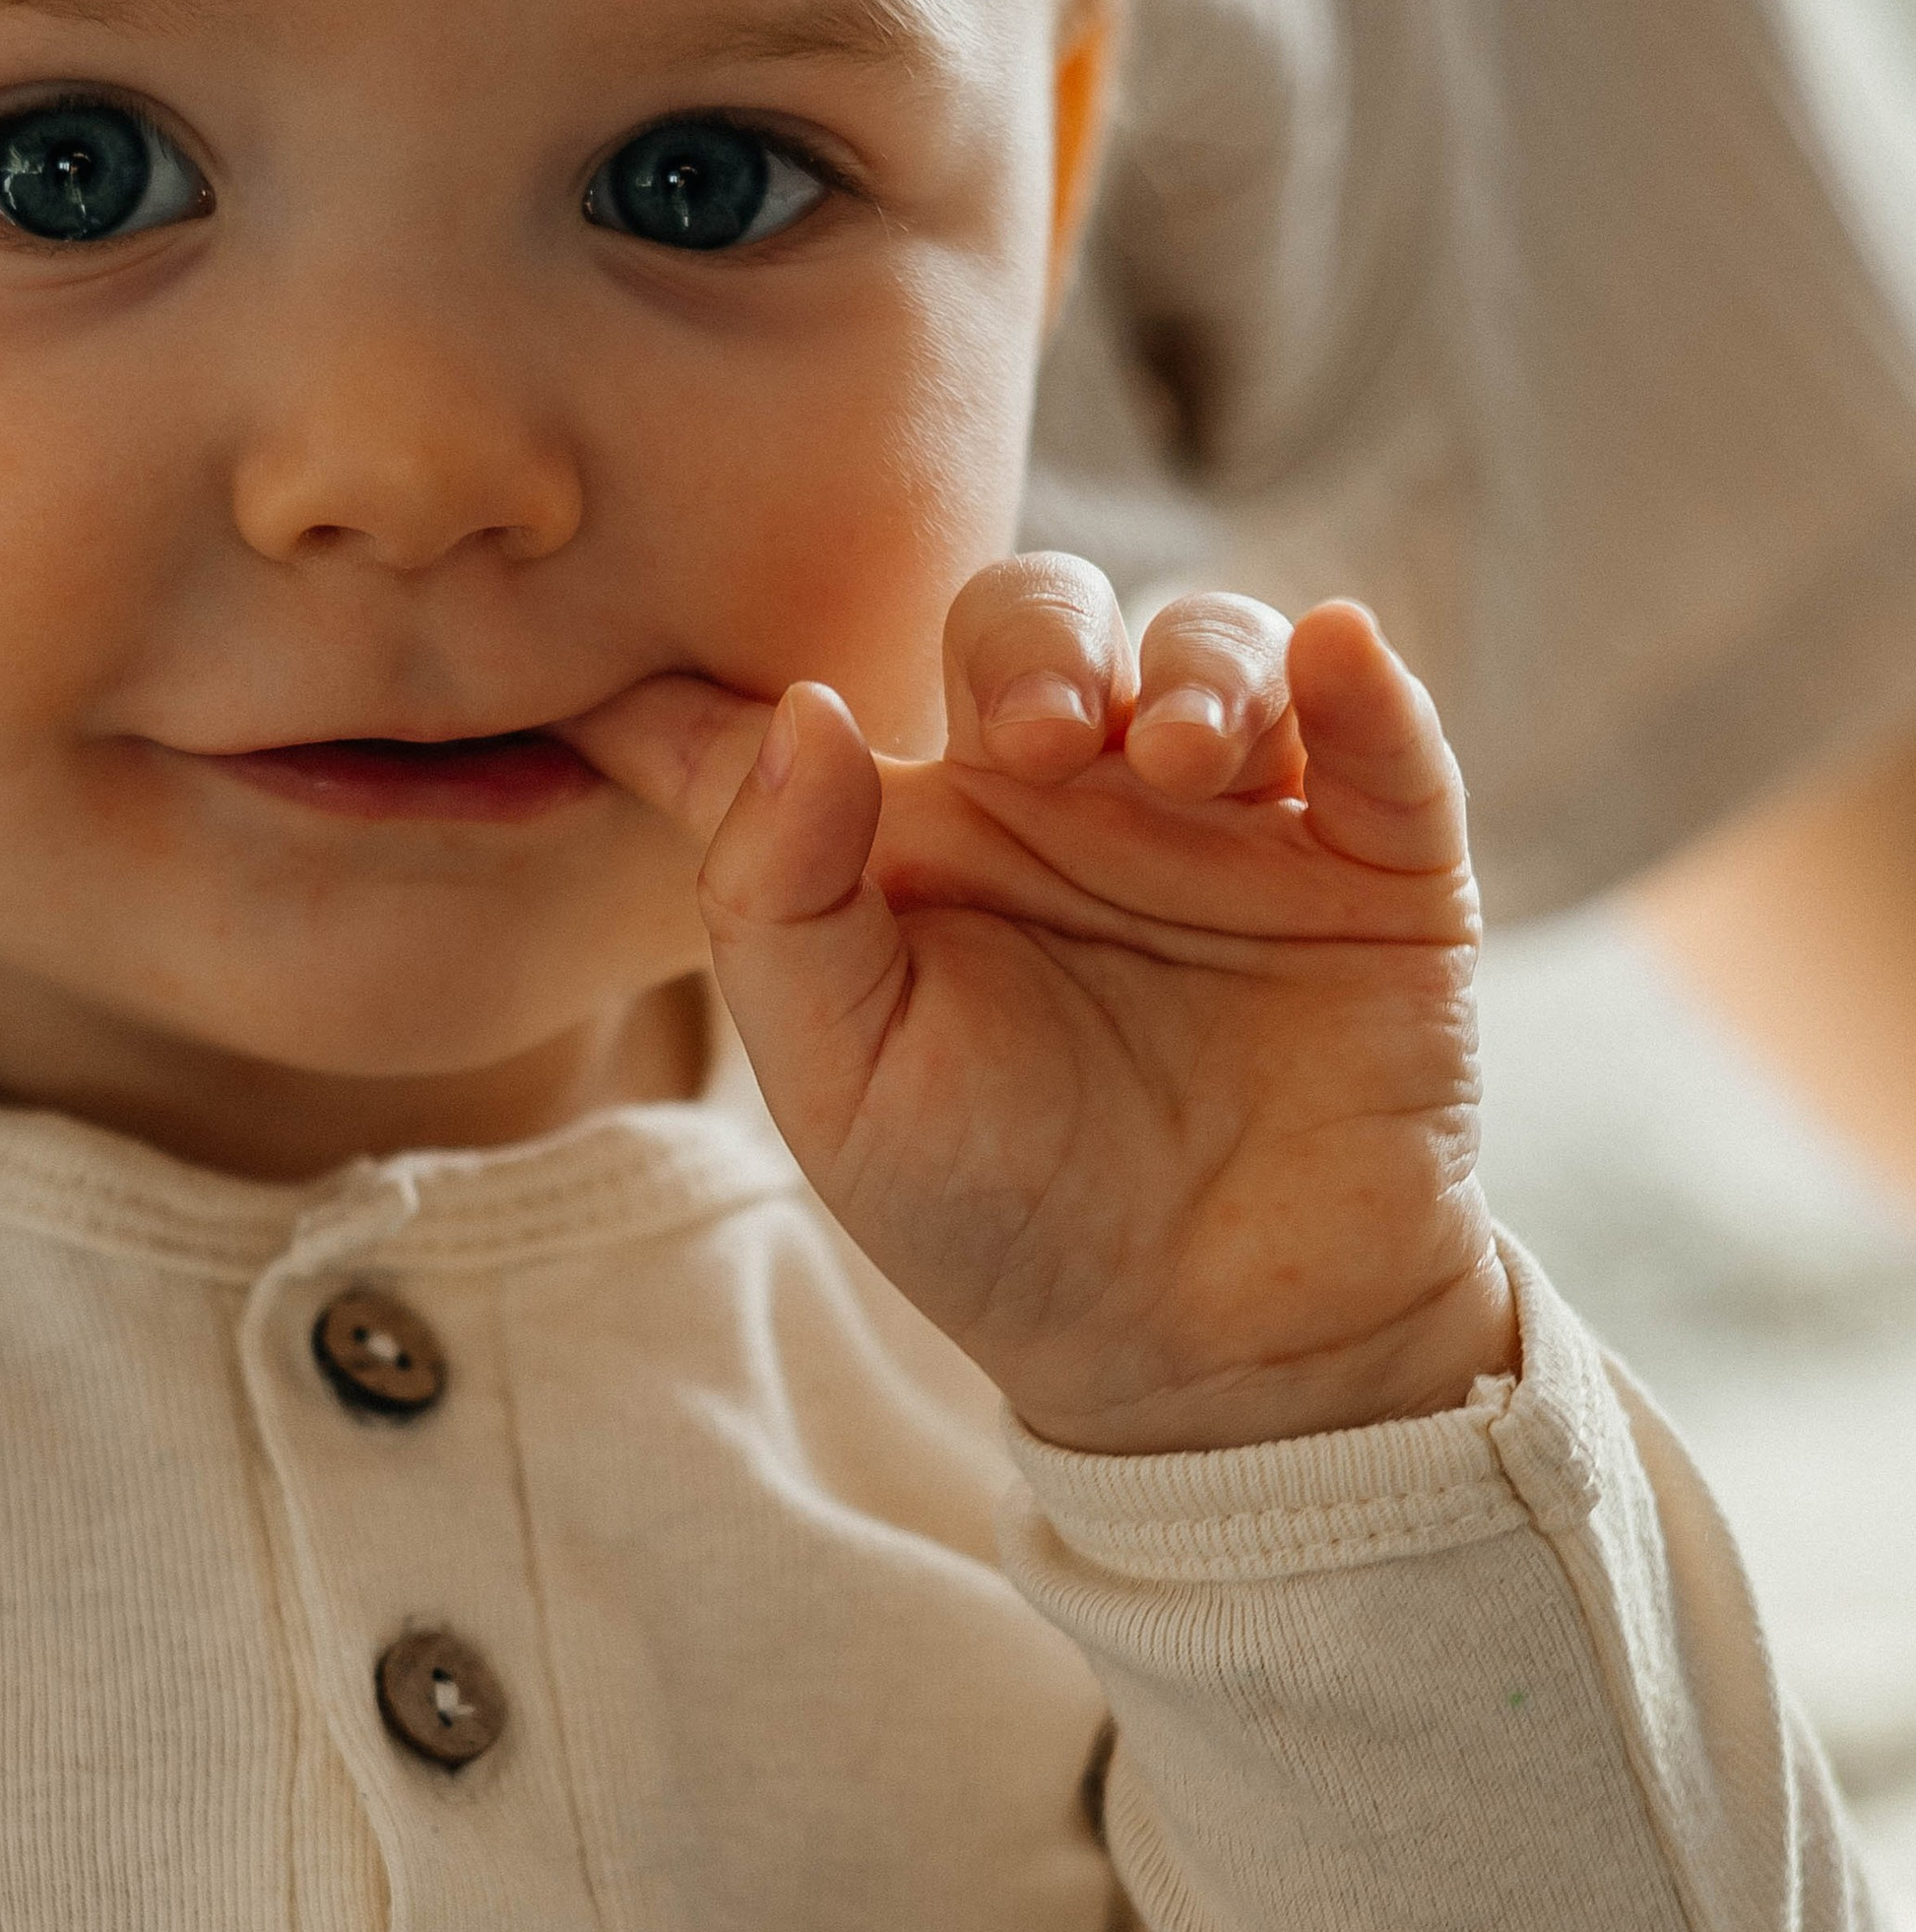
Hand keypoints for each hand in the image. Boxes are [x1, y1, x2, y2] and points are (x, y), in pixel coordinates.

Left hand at [558, 558, 1513, 1455]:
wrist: (1213, 1358)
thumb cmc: (998, 1214)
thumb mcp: (844, 1081)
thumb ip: (780, 898)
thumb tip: (802, 707)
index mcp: (916, 836)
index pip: (802, 717)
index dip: (706, 665)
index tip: (591, 614)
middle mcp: (1064, 796)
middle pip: (1035, 621)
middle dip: (1040, 643)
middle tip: (1044, 742)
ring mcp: (1223, 824)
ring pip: (1212, 648)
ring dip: (1202, 666)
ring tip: (1180, 763)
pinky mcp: (1371, 871)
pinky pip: (1382, 743)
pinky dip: (1368, 686)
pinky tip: (1338, 659)